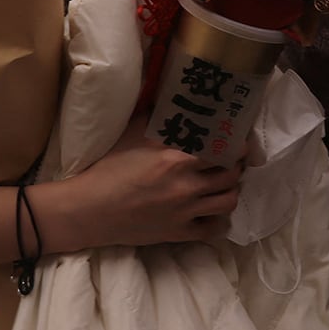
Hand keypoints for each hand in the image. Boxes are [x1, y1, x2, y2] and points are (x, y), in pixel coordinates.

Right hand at [46, 116, 242, 249]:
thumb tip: (169, 95)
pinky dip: (218, 221)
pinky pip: (213, 230)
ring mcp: (185, 213)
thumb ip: (157, 116)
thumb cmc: (109, 169)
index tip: (237, 142)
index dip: (236, 145)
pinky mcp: (179, 234)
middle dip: (236, 167)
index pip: (223, 150)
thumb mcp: (133, 135)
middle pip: (231, 176)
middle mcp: (187, 186)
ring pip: (228, 202)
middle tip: (232, 162)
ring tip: (223, 185)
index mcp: (177, 159)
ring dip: (230, 192)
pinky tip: (211, 212)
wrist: (91, 210)